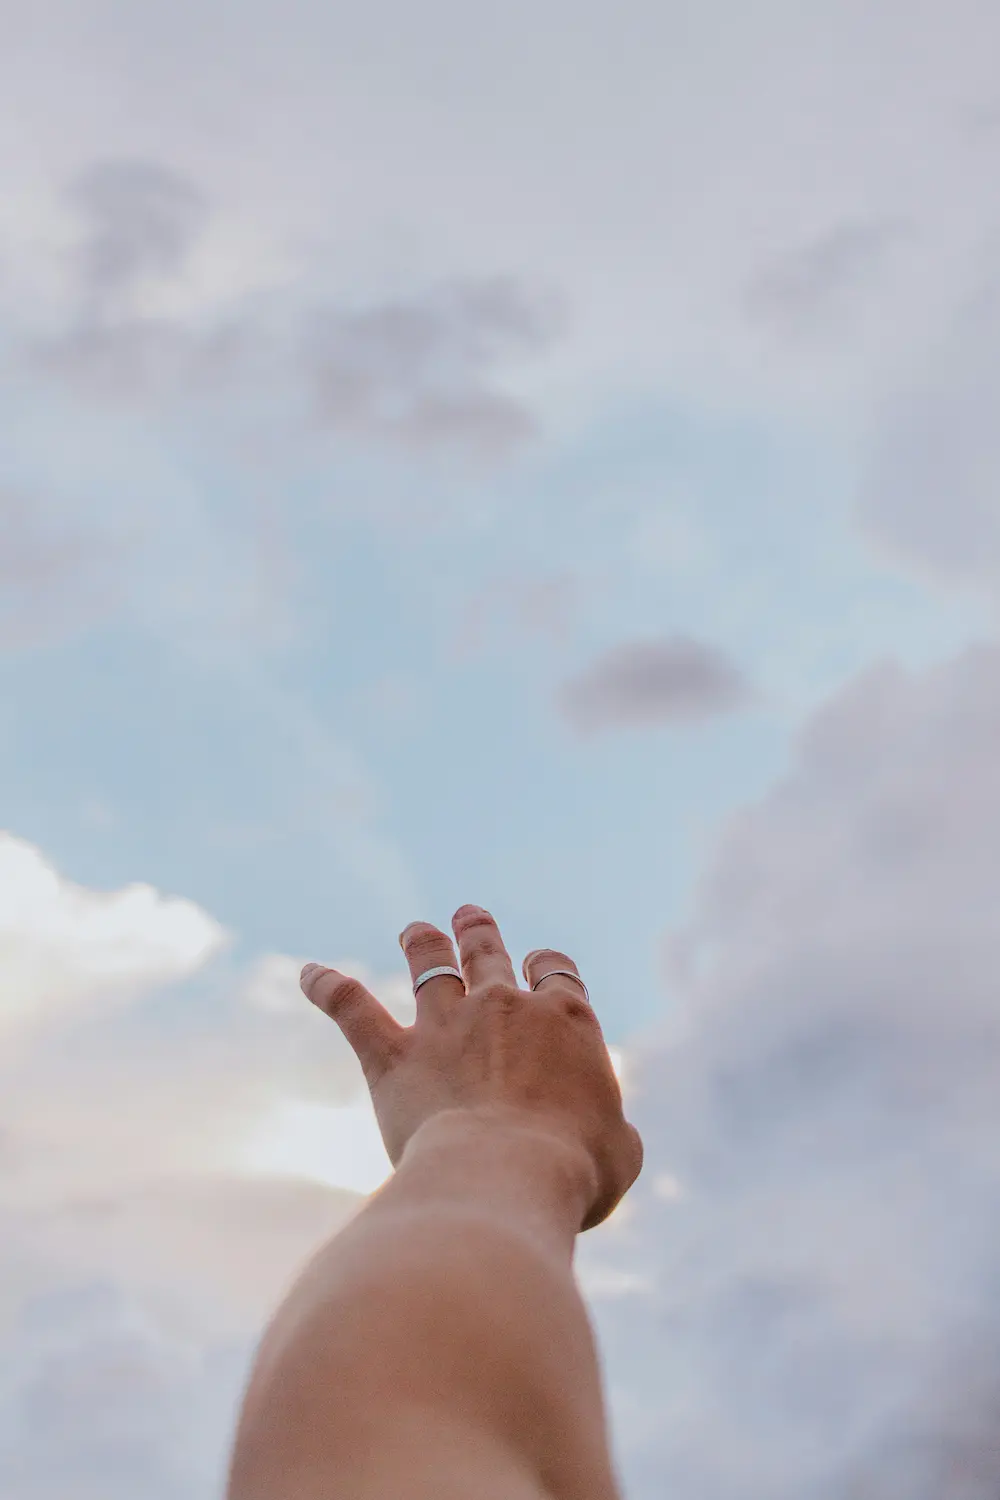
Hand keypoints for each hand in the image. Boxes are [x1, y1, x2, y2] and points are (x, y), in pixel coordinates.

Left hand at [300, 905, 642, 1230]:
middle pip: (490, 952)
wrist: (504, 1174)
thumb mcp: (619, 1154)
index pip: (555, 972)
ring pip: (429, 962)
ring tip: (415, 929)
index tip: (539, 966)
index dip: (545, 965)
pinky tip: (307, 974)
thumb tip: (610, 1140)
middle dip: (479, 930)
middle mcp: (505, 1007)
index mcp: (566, 1022)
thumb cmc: (573, 1170)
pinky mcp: (393, 1055)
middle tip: (469, 914)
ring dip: (421, 940)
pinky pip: (352, 1007)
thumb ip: (613, 1131)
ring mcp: (446, 1025)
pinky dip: (327, 987)